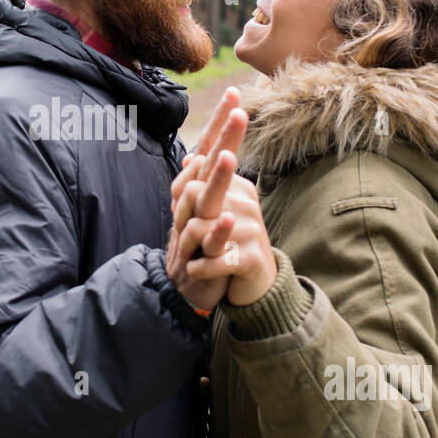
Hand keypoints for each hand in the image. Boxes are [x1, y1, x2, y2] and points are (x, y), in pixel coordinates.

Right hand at [164, 86, 246, 313]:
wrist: (183, 289)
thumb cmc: (199, 243)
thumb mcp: (203, 209)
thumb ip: (204, 180)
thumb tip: (203, 151)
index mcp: (193, 188)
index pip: (206, 147)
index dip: (219, 122)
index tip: (236, 92)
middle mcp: (188, 203)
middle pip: (204, 164)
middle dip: (222, 138)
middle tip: (240, 112)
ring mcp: (192, 228)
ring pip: (201, 200)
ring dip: (216, 178)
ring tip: (230, 157)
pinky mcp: (199, 257)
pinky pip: (208, 241)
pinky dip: (218, 229)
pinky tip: (229, 216)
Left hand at [172, 167, 277, 307]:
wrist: (258, 280)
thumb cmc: (232, 242)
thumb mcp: (218, 211)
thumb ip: (203, 184)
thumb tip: (189, 156)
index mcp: (237, 188)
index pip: (203, 168)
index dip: (182, 191)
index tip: (181, 211)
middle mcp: (245, 204)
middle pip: (193, 191)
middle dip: (179, 215)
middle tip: (179, 231)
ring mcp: (250, 230)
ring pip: (195, 228)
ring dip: (186, 247)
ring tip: (191, 255)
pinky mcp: (250, 258)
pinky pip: (211, 260)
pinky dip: (197, 268)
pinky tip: (196, 269)